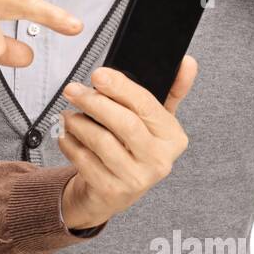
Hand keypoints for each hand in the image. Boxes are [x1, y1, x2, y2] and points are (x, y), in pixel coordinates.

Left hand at [57, 56, 197, 228]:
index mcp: (173, 138)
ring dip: (77, 123)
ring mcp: (136, 178)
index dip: (120, 87)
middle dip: (94, 102)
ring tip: (67, 114)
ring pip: (101, 141)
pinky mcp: (111, 190)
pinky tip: (66, 134)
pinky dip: (69, 143)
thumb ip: (171, 90)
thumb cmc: (134, 148)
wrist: (114, 192)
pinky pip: (84, 160)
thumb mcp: (155, 120)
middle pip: (124, 123)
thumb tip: (187, 62)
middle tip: (72, 90)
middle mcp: (159, 160)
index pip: (146, 105)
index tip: (98, 75)